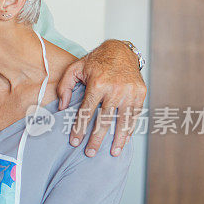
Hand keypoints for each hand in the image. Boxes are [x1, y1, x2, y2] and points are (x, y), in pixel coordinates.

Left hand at [57, 40, 146, 156]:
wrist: (121, 50)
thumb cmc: (95, 61)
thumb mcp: (74, 69)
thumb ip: (64, 87)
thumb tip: (63, 107)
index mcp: (97, 84)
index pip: (86, 112)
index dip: (79, 129)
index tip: (74, 142)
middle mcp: (115, 89)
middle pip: (104, 120)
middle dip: (96, 139)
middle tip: (90, 153)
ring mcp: (129, 92)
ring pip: (122, 121)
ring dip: (118, 139)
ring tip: (113, 153)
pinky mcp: (140, 93)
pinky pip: (135, 115)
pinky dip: (130, 128)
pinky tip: (124, 139)